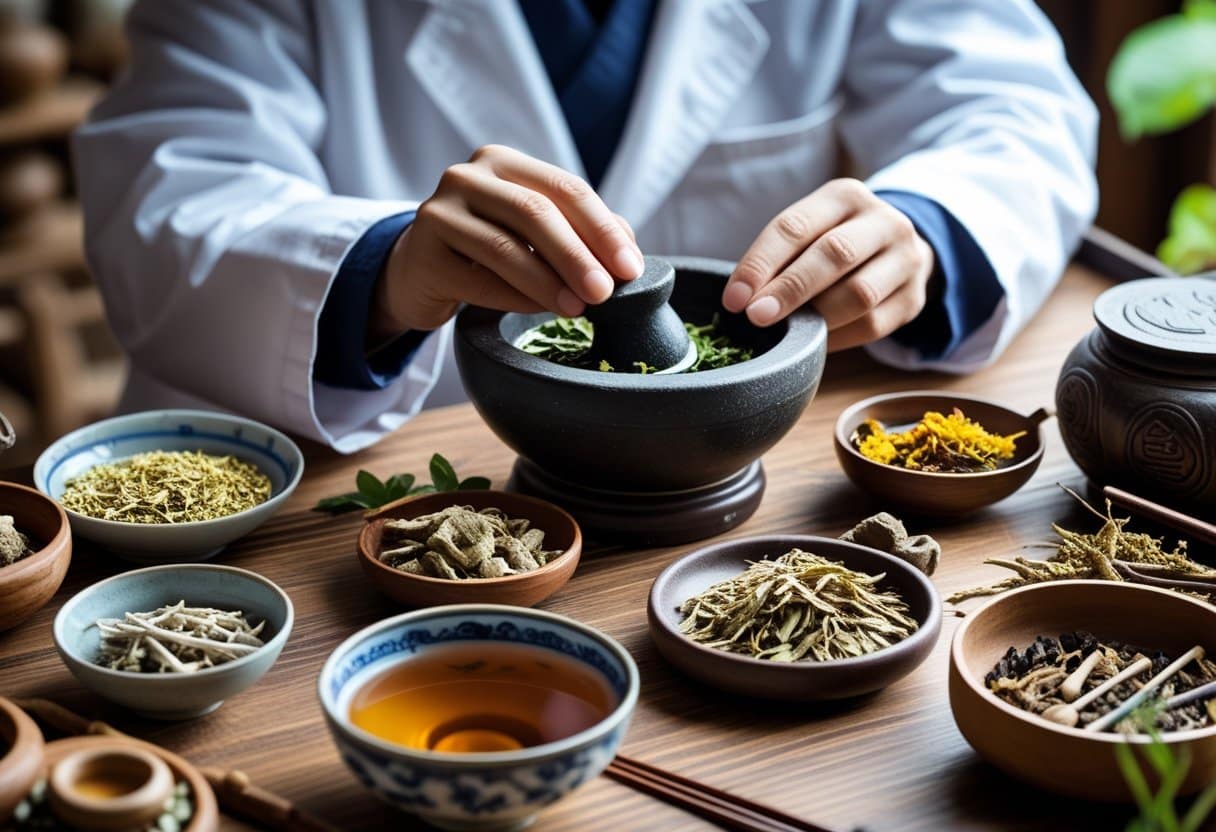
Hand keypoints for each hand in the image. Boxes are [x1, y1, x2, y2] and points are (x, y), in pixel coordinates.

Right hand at [372, 145, 642, 336]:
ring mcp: (439, 212)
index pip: (565, 188)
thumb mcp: (531, 230)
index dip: (603, 228)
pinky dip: (517, 298)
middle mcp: (467, 177)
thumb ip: (578, 231)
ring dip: (549, 282)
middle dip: (578, 255)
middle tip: (606, 292)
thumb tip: (628, 253)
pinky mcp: (424, 254)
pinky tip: (541, 310)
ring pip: (506, 247)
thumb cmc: (485, 247)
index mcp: (502, 161)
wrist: (418, 271)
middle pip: (536, 212)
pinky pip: (480, 281)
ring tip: (579, 308)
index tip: (630, 267)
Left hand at [721, 178, 934, 350]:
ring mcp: (906, 259)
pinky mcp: (914, 298)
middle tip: (757, 316)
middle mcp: (883, 221)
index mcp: (845, 196)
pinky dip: (837, 338)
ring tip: (788, 332)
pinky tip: (814, 343)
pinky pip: (873, 325)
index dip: (760, 264)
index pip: (795, 226)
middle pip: (835, 254)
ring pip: (859, 294)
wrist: (897, 251)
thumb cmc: (834, 242)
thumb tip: (741, 299)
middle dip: (790, 289)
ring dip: (816, 317)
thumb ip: (780, 257)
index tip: (735, 298)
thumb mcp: (809, 231)